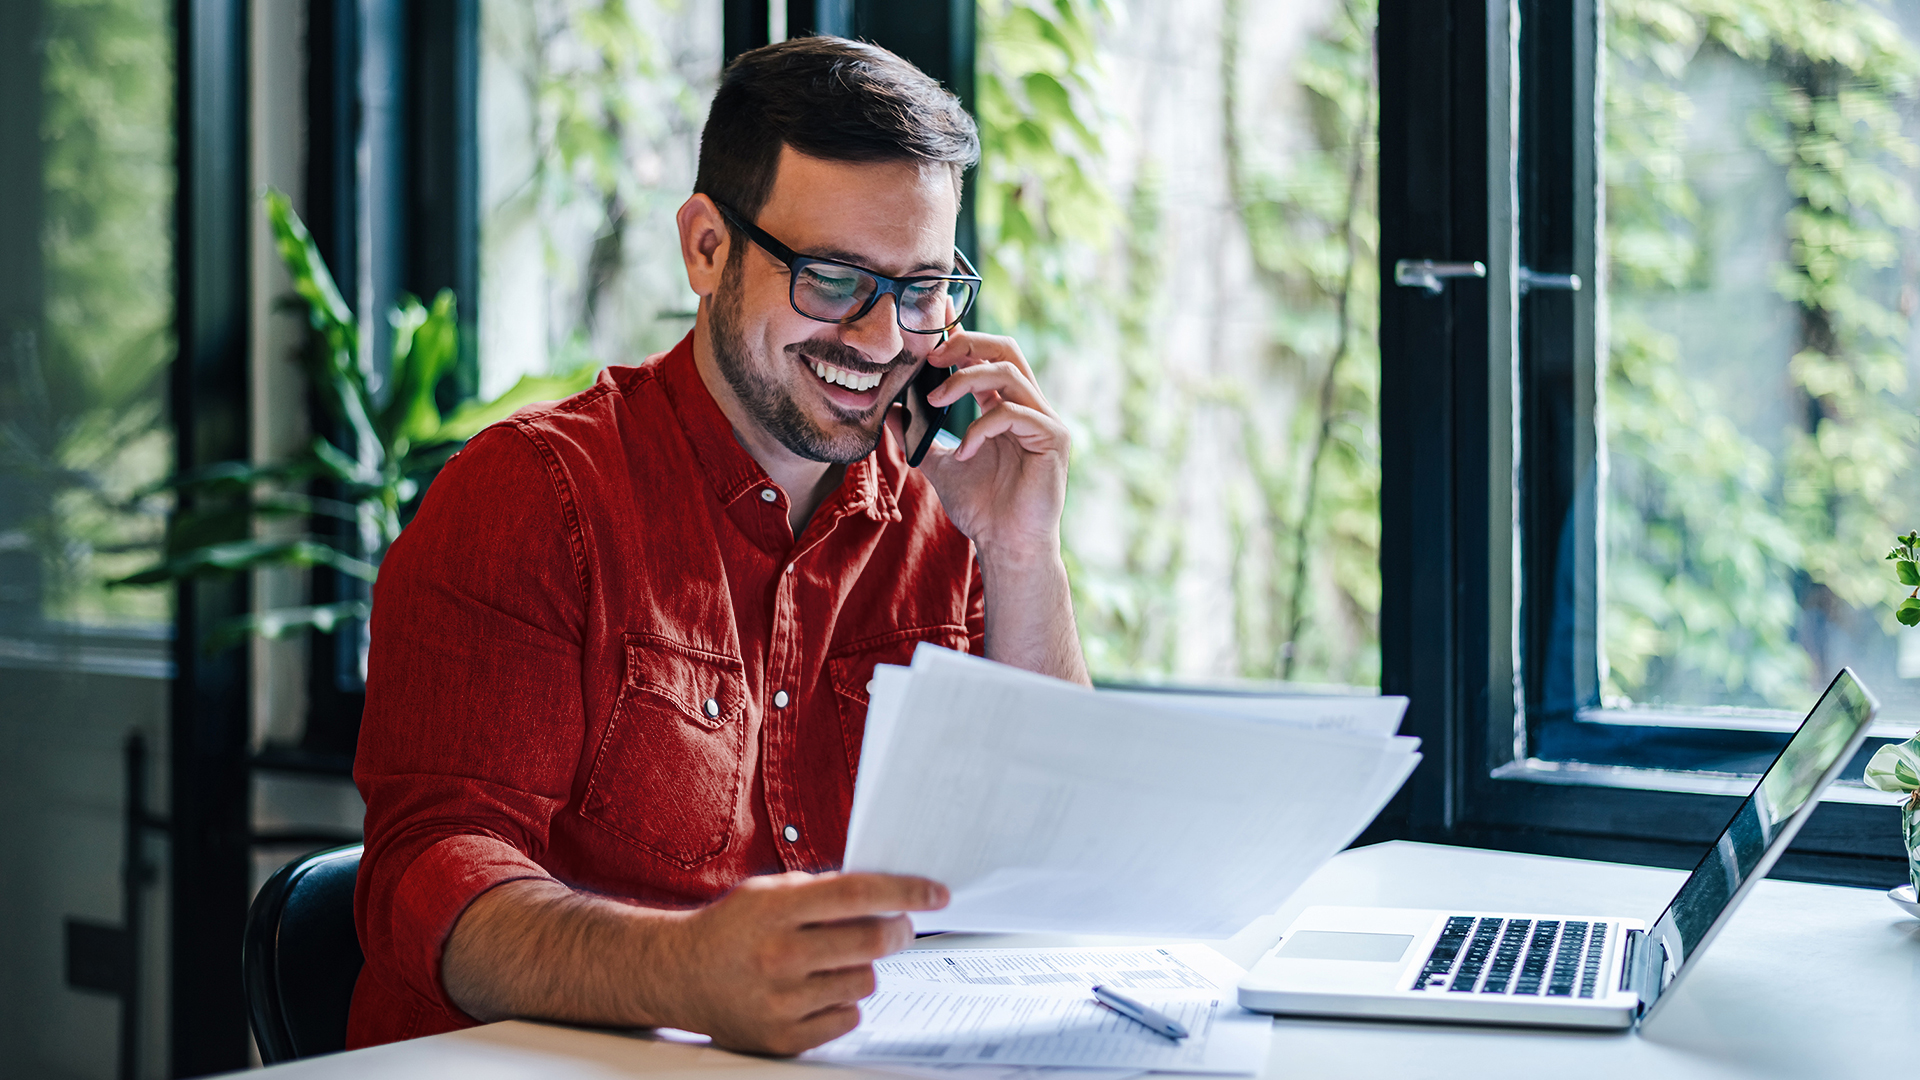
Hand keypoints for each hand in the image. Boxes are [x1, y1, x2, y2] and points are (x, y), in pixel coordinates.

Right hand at [661, 871, 948, 1054]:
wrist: (678, 974)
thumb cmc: (731, 928)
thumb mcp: (768, 892)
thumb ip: (823, 890)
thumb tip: (889, 895)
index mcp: (775, 910)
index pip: (857, 895)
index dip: (905, 893)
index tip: (937, 894)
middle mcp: (778, 956)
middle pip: (872, 943)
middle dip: (899, 931)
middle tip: (898, 927)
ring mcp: (780, 1002)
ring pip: (864, 982)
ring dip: (862, 967)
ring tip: (833, 960)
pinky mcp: (783, 1038)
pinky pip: (848, 1018)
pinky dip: (843, 1002)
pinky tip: (818, 990)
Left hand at [907, 330, 1069, 563]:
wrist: (1005, 544)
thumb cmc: (981, 508)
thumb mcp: (940, 464)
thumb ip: (919, 436)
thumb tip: (890, 411)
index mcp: (1004, 406)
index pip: (986, 357)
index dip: (961, 339)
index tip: (929, 337)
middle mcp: (1028, 406)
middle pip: (1006, 348)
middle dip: (968, 343)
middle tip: (932, 358)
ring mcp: (1044, 420)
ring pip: (1008, 372)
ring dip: (965, 381)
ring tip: (935, 402)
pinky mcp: (1054, 438)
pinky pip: (1013, 413)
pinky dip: (981, 428)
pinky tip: (965, 452)